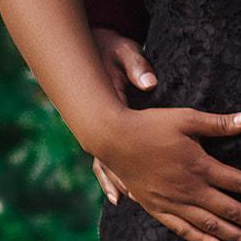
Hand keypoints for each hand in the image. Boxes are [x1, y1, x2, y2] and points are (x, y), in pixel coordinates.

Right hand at [90, 26, 155, 204]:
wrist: (90, 42)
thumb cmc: (109, 47)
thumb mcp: (122, 51)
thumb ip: (136, 65)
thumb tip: (150, 83)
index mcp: (104, 103)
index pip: (112, 132)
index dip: (121, 154)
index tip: (127, 170)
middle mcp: (98, 118)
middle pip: (107, 151)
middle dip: (118, 174)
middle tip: (129, 196)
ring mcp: (97, 123)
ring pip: (105, 157)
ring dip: (115, 177)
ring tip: (125, 198)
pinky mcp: (102, 125)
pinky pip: (106, 153)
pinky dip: (111, 173)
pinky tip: (119, 191)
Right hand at [92, 106, 240, 240]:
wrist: (112, 139)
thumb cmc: (151, 125)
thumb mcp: (187, 118)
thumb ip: (219, 124)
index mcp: (199, 166)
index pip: (239, 183)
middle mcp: (188, 189)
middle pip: (229, 211)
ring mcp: (172, 202)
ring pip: (209, 225)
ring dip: (235, 236)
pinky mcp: (157, 208)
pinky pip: (182, 229)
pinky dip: (201, 240)